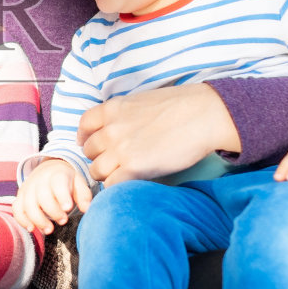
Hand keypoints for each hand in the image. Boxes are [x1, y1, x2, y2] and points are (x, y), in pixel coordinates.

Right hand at [13, 158, 90, 235]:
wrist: (48, 170)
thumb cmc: (67, 181)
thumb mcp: (78, 183)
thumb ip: (83, 196)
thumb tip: (86, 209)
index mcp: (57, 175)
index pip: (58, 183)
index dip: (62, 196)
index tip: (68, 208)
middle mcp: (40, 180)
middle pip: (42, 196)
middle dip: (52, 211)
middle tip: (64, 221)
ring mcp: (28, 188)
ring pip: (28, 204)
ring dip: (38, 219)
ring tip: (49, 230)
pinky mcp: (20, 197)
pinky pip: (17, 209)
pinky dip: (22, 220)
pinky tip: (32, 228)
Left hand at [76, 83, 239, 183]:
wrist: (203, 114)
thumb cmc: (182, 106)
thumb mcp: (142, 101)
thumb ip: (125, 115)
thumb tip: (122, 129)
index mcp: (113, 109)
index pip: (84, 125)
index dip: (87, 137)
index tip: (93, 145)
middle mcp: (111, 128)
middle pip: (90, 151)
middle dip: (101, 158)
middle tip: (118, 163)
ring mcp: (120, 149)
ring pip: (97, 171)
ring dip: (109, 175)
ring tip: (127, 175)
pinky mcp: (133, 167)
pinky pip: (112, 185)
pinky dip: (118, 188)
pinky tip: (131, 184)